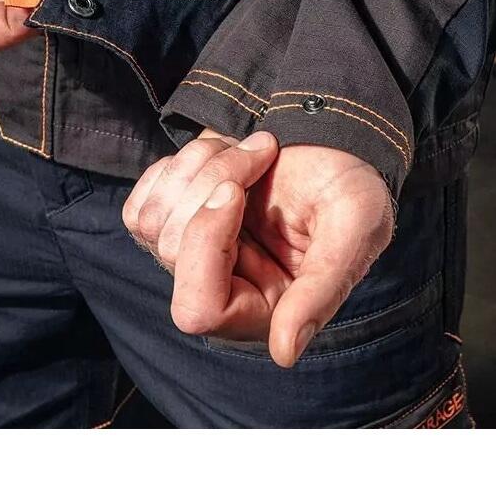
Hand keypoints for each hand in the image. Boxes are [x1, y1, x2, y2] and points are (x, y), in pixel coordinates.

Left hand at [123, 130, 394, 366]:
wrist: (331, 142)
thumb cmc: (350, 187)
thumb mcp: (355, 227)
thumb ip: (323, 288)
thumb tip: (284, 353)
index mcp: (265, 307)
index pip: (199, 309)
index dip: (206, 242)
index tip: (237, 189)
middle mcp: (222, 288)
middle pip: (170, 250)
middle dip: (212, 183)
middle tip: (264, 150)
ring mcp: (192, 255)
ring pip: (151, 220)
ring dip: (198, 166)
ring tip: (250, 151)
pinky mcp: (172, 222)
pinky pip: (140, 202)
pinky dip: (175, 167)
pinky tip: (218, 156)